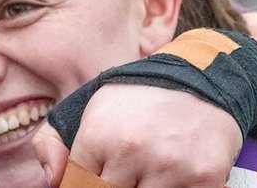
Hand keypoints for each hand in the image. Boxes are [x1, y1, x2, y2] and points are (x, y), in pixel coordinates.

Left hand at [33, 84, 240, 187]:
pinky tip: (173, 176)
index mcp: (97, 135)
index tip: (101, 174)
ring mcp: (169, 167)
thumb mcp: (86, 108)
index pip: (76, 187)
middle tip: (125, 172)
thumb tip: (52, 181)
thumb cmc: (135, 100)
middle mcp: (131, 151)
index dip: (86, 184)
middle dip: (116, 186)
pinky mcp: (204, 179)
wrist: (199, 79)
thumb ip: (53, 144)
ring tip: (147, 171)